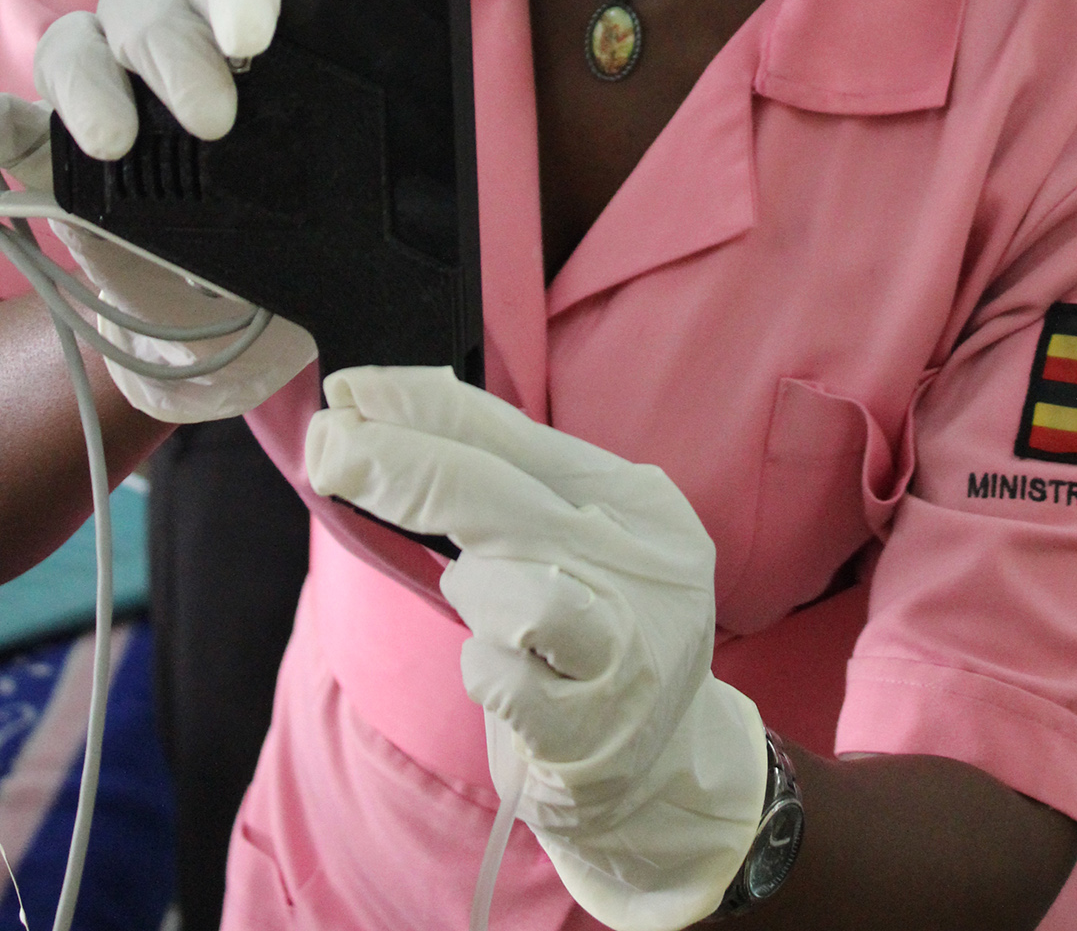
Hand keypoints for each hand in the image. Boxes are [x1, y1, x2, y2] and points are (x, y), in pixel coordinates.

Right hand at [5, 0, 316, 420]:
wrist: (213, 341)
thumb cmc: (280, 266)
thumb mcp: (326, 244)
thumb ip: (346, 229)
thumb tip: (374, 271)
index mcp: (252, 50)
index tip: (258, 40)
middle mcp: (174, 49)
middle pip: (157, 3)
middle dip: (180, 51)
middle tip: (213, 120)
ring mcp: (104, 93)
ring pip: (82, 39)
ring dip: (94, 80)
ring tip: (115, 142)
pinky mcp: (47, 153)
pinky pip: (10, 123)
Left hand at [306, 367, 767, 930]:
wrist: (666, 768)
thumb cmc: (598, 636)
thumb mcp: (585, 544)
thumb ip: (518, 493)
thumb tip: (399, 429)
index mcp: (637, 501)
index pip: (514, 434)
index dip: (424, 406)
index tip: (352, 389)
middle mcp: (641, 563)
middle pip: (494, 494)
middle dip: (398, 461)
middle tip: (330, 445)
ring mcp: (622, 648)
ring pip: (505, 589)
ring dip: (477, 595)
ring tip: (500, 615)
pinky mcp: (589, 730)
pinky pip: (497, 675)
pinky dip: (488, 671)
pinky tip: (515, 679)